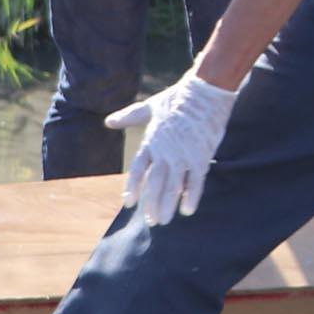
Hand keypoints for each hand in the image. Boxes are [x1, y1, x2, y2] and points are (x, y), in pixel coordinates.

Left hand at [106, 69, 240, 223]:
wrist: (205, 92)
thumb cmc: (177, 98)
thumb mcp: (150, 108)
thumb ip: (129, 117)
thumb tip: (108, 122)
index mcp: (151, 142)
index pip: (138, 170)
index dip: (133, 188)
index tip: (129, 203)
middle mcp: (165, 153)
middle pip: (155, 184)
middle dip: (152, 204)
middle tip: (151, 220)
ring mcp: (183, 157)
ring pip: (173, 188)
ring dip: (168, 206)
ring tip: (164, 221)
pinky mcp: (201, 157)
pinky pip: (195, 182)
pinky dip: (191, 197)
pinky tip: (187, 210)